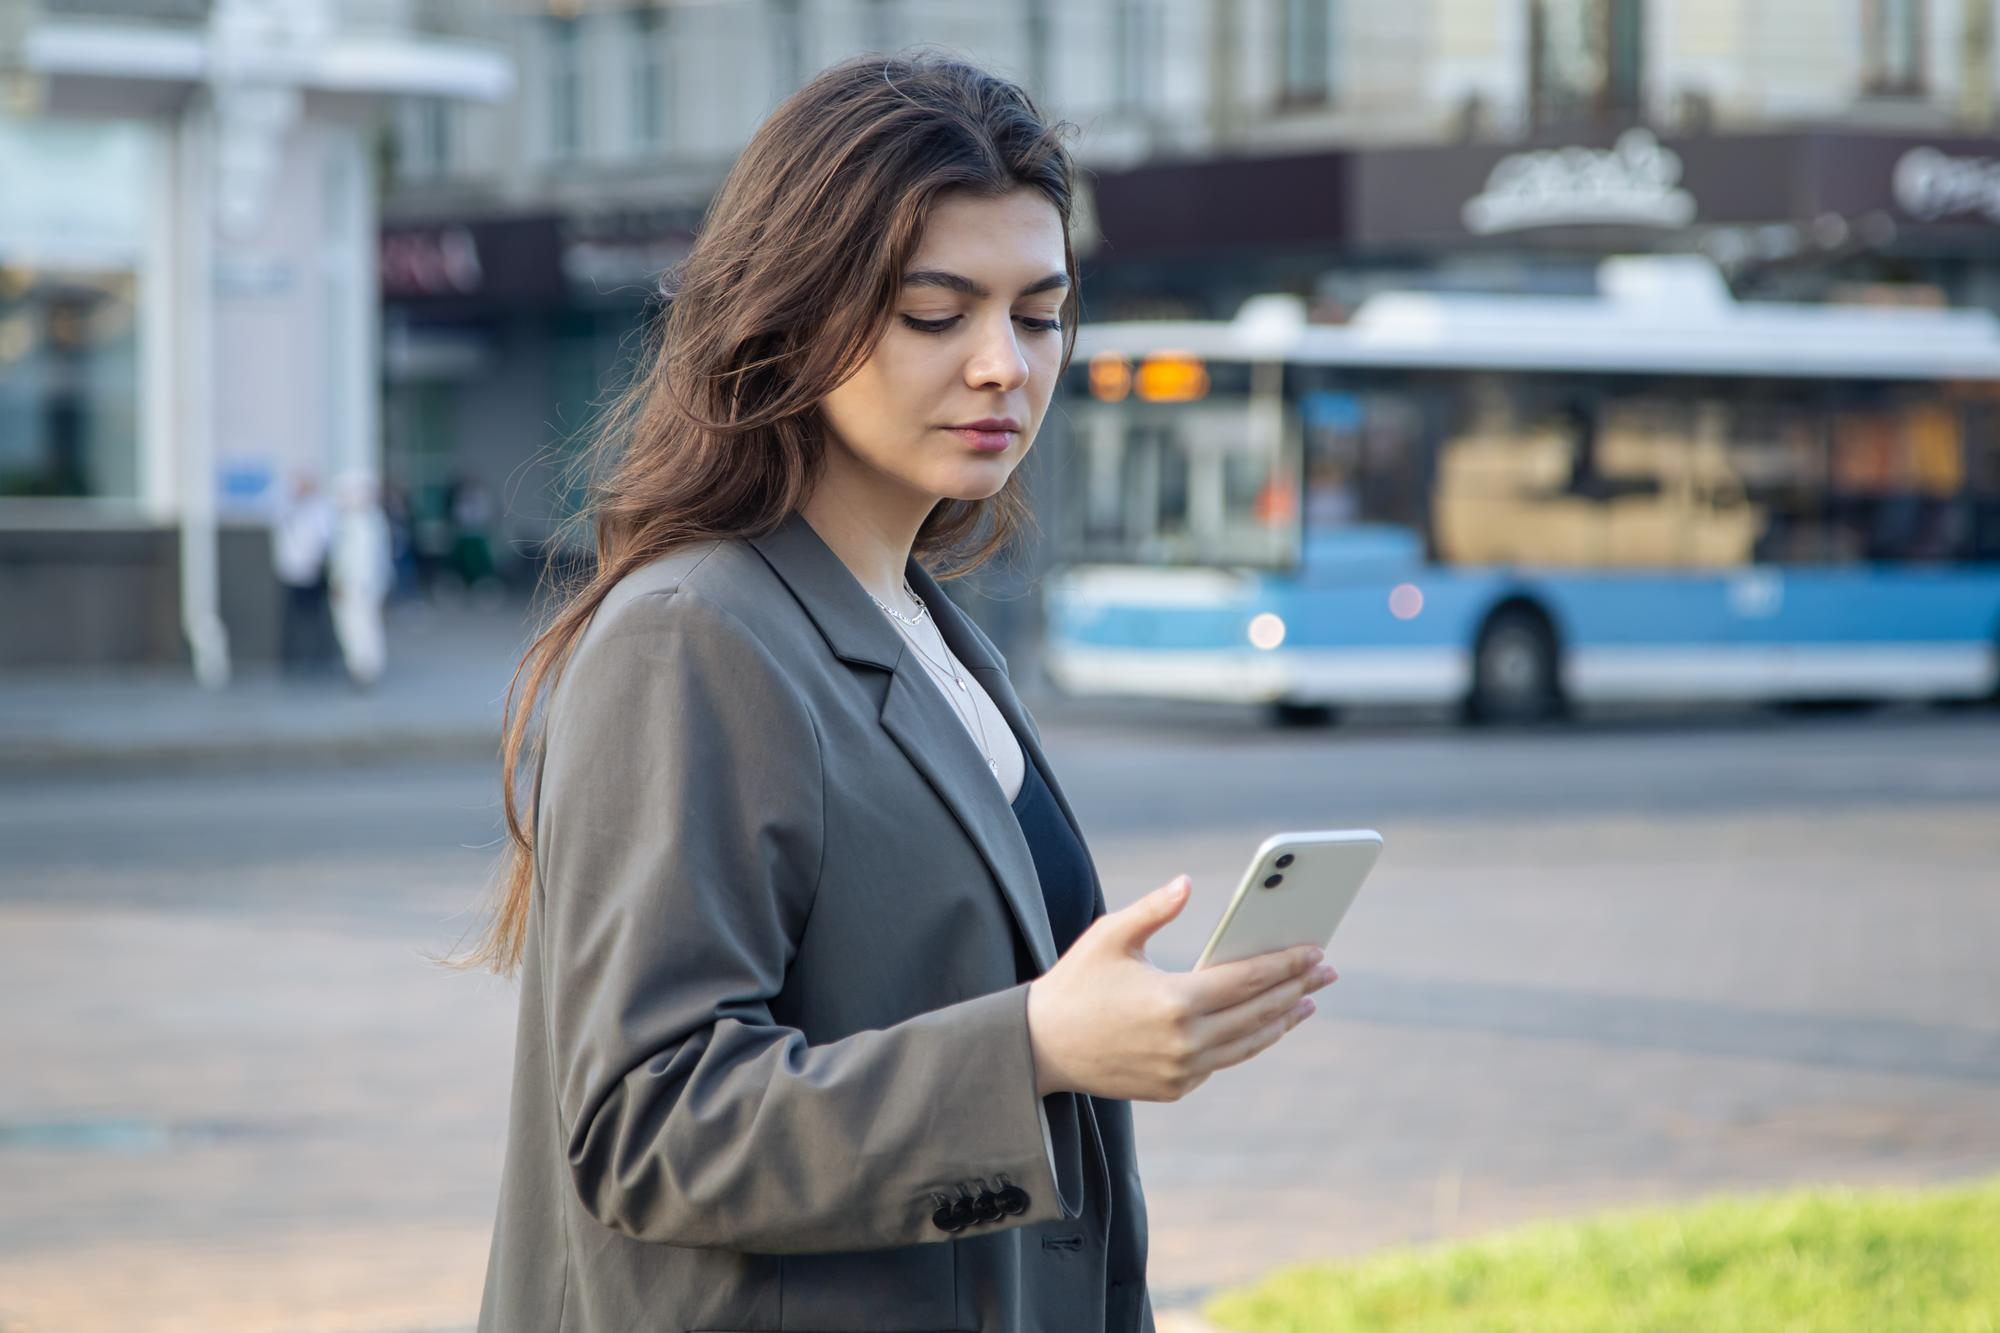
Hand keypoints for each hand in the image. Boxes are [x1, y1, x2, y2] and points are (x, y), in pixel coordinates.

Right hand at [1024, 874, 1336, 1101]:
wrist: (1041, 1047)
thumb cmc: (1075, 983)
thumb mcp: (1110, 936)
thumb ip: (1154, 908)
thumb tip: (1187, 883)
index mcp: (1174, 1000)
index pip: (1247, 980)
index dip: (1286, 964)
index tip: (1316, 951)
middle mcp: (1184, 1042)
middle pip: (1258, 1014)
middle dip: (1296, 989)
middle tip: (1327, 972)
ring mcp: (1181, 1071)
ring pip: (1247, 1045)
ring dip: (1281, 1022)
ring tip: (1305, 1002)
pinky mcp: (1174, 1089)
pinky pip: (1222, 1062)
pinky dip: (1247, 1042)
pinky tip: (1263, 1026)